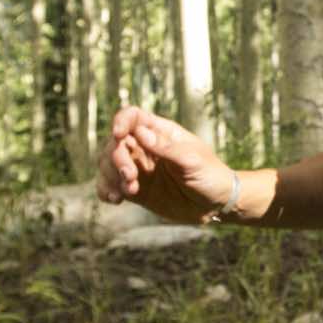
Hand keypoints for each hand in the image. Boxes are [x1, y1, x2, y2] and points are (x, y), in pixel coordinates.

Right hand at [95, 106, 238, 224]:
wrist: (216, 205)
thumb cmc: (211, 175)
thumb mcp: (192, 160)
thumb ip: (166, 148)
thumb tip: (141, 133)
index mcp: (161, 132)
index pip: (133, 117)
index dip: (121, 122)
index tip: (119, 135)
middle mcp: (145, 148)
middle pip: (116, 143)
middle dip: (117, 159)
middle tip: (130, 177)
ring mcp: (139, 168)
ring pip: (108, 164)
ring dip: (110, 176)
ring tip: (127, 192)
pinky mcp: (136, 189)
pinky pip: (111, 185)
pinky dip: (106, 190)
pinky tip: (115, 200)